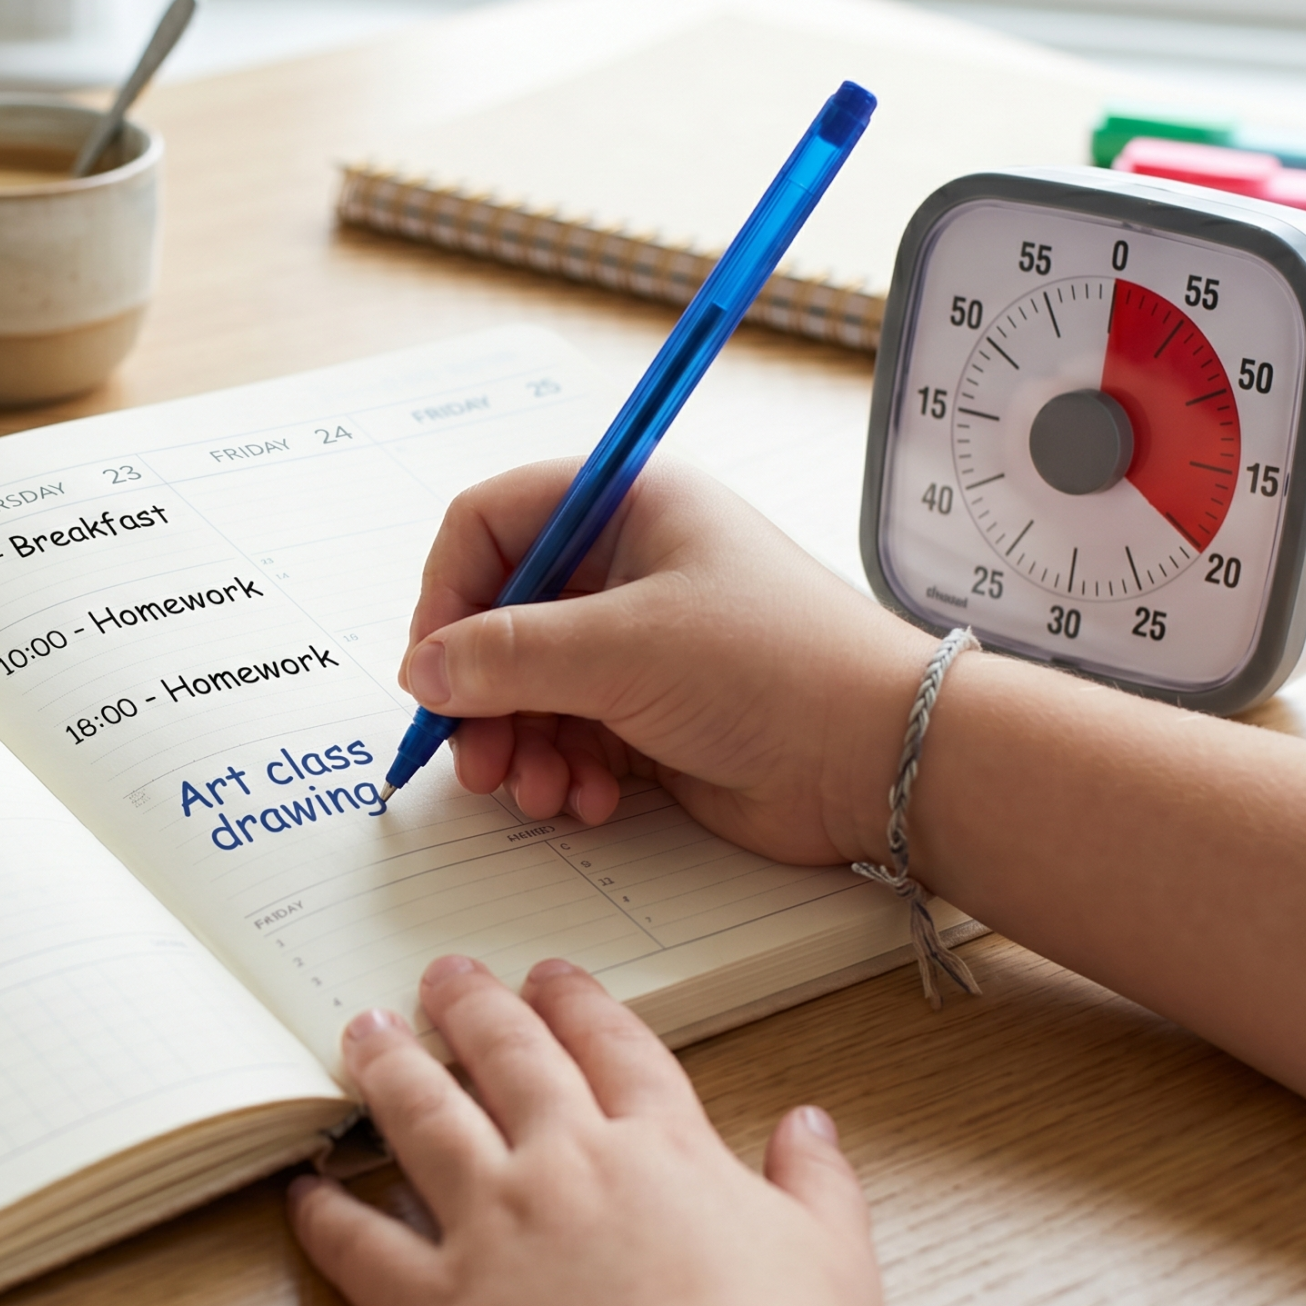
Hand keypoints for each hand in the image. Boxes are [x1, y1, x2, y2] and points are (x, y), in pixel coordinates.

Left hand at [288, 955, 880, 1305]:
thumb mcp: (836, 1266)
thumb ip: (818, 1185)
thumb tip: (811, 1124)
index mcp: (666, 1150)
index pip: (616, 1048)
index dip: (580, 1002)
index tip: (554, 974)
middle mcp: (569, 1165)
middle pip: (510, 1057)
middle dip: (472, 1006)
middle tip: (444, 974)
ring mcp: (495, 1227)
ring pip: (423, 1117)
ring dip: (389, 1068)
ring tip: (365, 1031)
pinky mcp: (436, 1305)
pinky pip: (360, 1244)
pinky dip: (326, 1212)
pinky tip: (306, 1190)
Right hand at [400, 458, 934, 865]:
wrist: (882, 759)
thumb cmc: (778, 667)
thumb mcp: (623, 650)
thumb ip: (506, 658)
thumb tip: (423, 669)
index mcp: (627, 504)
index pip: (493, 524)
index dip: (449, 591)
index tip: (433, 663)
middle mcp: (627, 566)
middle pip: (499, 619)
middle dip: (479, 694)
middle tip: (473, 756)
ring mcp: (637, 644)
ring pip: (525, 690)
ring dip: (518, 747)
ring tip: (538, 790)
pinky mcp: (649, 715)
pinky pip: (565, 738)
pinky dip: (561, 773)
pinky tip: (588, 801)